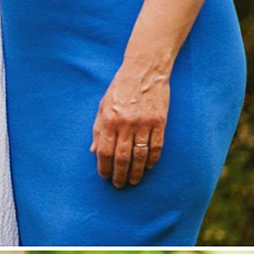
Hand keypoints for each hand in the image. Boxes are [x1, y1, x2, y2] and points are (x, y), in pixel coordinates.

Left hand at [92, 64, 170, 188]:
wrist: (145, 69)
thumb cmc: (121, 87)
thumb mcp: (104, 105)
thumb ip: (98, 129)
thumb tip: (93, 151)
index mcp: (110, 119)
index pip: (105, 151)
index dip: (104, 167)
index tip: (104, 176)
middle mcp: (126, 123)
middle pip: (122, 157)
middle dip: (119, 174)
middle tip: (119, 184)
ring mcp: (144, 123)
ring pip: (140, 155)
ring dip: (137, 171)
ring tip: (133, 180)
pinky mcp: (159, 121)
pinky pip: (156, 146)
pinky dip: (153, 159)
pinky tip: (149, 167)